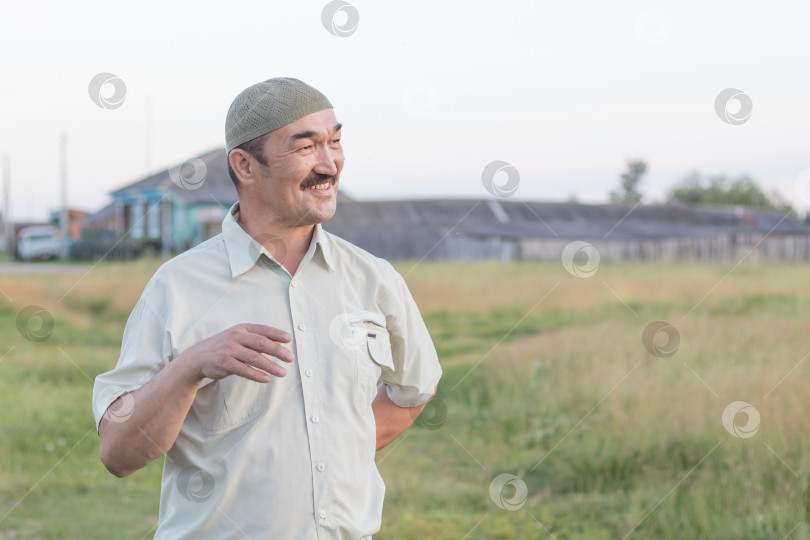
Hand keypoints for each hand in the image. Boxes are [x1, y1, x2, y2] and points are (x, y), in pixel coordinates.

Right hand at [177, 323, 293, 383]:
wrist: (198, 357)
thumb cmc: (225, 347)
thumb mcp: (239, 338)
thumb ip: (257, 340)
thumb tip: (281, 343)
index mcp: (242, 329)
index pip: (262, 330)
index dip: (276, 334)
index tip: (289, 339)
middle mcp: (236, 337)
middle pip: (261, 343)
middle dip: (277, 351)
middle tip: (290, 358)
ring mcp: (229, 350)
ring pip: (254, 358)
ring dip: (270, 366)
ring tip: (283, 372)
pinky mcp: (224, 363)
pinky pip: (244, 370)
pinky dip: (256, 375)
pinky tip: (267, 379)